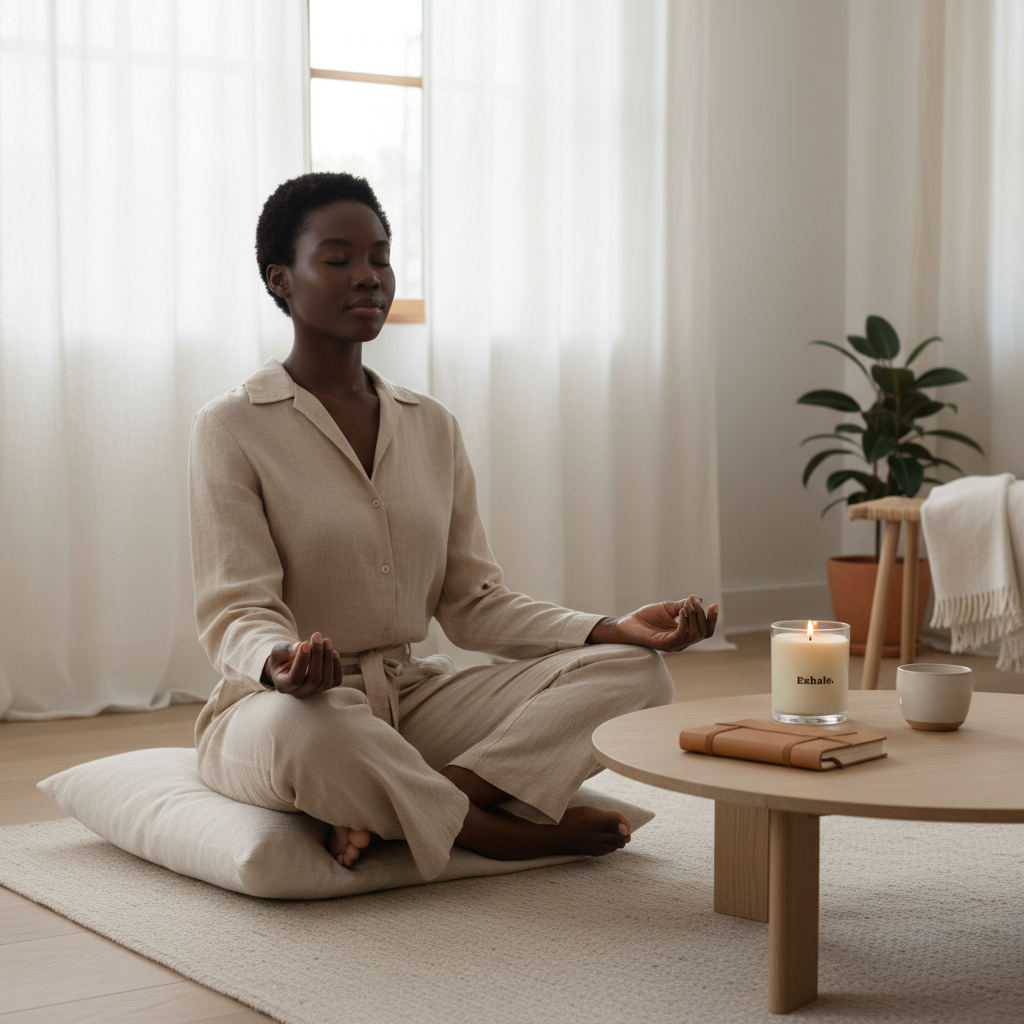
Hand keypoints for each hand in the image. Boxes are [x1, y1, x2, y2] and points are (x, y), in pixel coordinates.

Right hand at [261, 632, 342, 697]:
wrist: (287, 665)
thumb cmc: (281, 658)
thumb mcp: (278, 652)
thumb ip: (286, 650)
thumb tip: (300, 645)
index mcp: (283, 686)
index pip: (295, 678)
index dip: (302, 661)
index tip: (306, 642)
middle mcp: (299, 693)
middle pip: (314, 679)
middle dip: (317, 655)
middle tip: (317, 636)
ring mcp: (313, 692)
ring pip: (326, 682)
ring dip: (329, 659)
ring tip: (326, 641)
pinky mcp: (324, 687)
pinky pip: (335, 681)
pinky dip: (337, 667)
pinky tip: (334, 652)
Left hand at [587, 595, 718, 651]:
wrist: (627, 623)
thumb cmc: (646, 617)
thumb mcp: (669, 608)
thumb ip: (684, 605)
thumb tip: (699, 599)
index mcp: (684, 634)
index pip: (705, 631)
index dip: (712, 619)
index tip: (714, 604)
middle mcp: (681, 642)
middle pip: (703, 633)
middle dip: (702, 616)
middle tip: (693, 603)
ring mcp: (673, 644)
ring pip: (694, 635)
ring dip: (694, 617)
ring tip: (686, 605)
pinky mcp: (664, 644)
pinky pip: (680, 635)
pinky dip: (684, 622)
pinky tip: (681, 611)